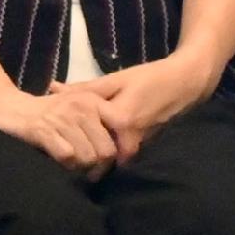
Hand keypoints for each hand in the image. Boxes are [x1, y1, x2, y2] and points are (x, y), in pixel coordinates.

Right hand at [0, 78, 121, 178]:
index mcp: (91, 100)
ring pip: (88, 158)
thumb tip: (126, 152)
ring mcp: (61, 117)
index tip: (112, 160)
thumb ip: (101, 123)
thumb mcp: (76, 109)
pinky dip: (64, 164)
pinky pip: (67, 157)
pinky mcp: (43, 129)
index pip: (123, 127)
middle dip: (99, 166)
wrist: (6, 107)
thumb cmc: (47, 112)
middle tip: (89, 170)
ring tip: (72, 164)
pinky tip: (58, 160)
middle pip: (106, 151)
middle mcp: (79, 106)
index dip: (122, 149)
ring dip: (80, 167)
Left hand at [66, 52, 220, 162]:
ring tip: (72, 149)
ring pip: (111, 157)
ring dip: (93, 155)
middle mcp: (131, 138)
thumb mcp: (115, 79)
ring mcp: (140, 145)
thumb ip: (85, 88)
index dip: (66, 133)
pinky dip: (108, 150)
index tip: (48, 135)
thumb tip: (52, 89)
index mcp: (120, 120)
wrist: (186, 84)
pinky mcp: (146, 146)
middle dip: (79, 155)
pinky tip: (93, 144)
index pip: (85, 134)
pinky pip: (122, 153)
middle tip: (58, 153)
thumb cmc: (149, 77)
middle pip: (98, 154)